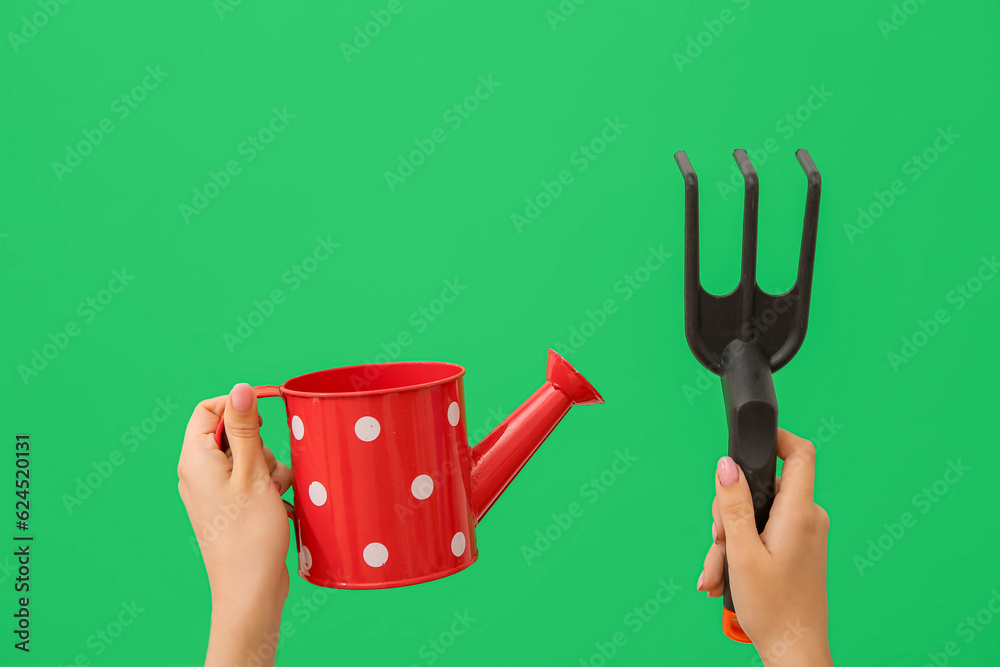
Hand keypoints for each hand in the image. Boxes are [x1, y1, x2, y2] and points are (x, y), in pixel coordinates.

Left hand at [178, 383, 293, 666]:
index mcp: (195, 460)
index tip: (268, 411)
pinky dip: (270, 487)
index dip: (239, 404)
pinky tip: (279, 506)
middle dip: (262, 444)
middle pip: (235, 433)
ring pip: (250, 457)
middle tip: (269, 470)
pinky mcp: (231, 508)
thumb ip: (246, 428)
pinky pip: (253, 481)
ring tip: (275, 494)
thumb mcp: (253, 473)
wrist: (251, 590)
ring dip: (271, 468)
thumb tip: (239, 388)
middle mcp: (199, 473)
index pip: (210, 409)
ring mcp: (215, 492)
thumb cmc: (250, 536)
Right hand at [697, 428, 832, 666]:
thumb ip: (732, 505)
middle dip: (730, 512)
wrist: (795, 651)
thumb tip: (726, 465)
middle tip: (719, 541)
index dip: (776, 438)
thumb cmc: (774, 610)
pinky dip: (741, 551)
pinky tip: (724, 577)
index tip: (748, 444)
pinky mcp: (798, 548)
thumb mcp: (742, 553)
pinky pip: (764, 533)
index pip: (800, 453)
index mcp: (799, 513)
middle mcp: (807, 518)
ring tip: (718, 572)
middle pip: (763, 487)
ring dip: (730, 540)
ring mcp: (804, 534)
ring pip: (757, 515)